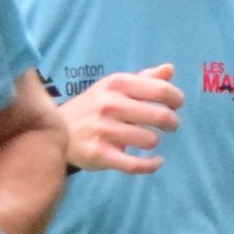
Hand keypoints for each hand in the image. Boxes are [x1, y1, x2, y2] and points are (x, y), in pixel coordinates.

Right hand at [63, 64, 181, 173]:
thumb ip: (144, 78)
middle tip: (169, 125)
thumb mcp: (114, 86)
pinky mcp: (99, 154)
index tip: (176, 105)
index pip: (161, 90)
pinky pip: (136, 164)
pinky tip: (156, 161)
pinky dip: (151, 165)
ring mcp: (103, 130)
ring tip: (148, 139)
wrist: (56, 127)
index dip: (176, 99)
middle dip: (172, 122)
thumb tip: (170, 69)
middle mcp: (110, 104)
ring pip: (150, 140)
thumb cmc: (94, 106)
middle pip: (160, 116)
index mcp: (116, 83)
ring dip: (154, 141)